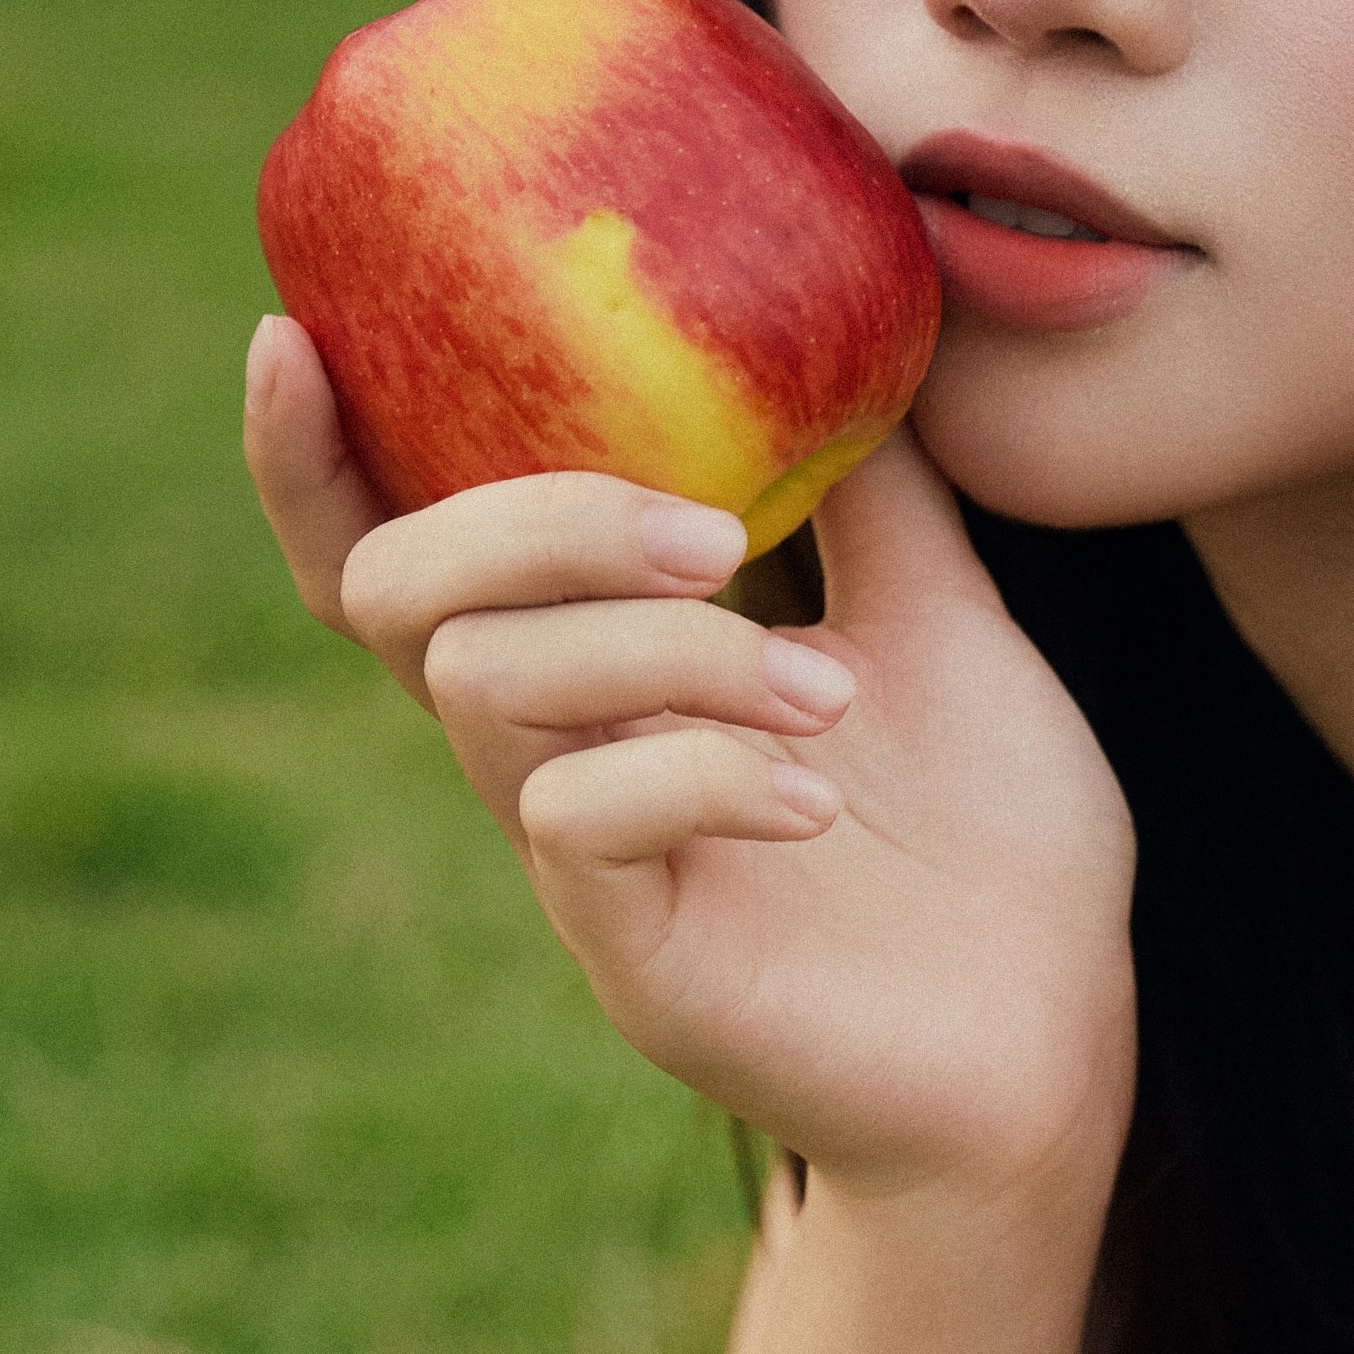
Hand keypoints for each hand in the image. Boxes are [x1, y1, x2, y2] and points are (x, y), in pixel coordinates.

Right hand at [245, 323, 1136, 1201]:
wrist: (1063, 1038)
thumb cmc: (995, 841)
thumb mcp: (945, 615)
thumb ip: (868, 485)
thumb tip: (832, 315)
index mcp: (601, 671)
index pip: (395, 551)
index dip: (313, 456)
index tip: (290, 333)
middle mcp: (557, 759)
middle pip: (399, 596)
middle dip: (532, 522)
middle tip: (715, 538)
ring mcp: (580, 867)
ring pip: (488, 692)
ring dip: (663, 652)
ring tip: (832, 696)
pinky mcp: (632, 962)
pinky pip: (578, 827)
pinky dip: (698, 772)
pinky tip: (819, 797)